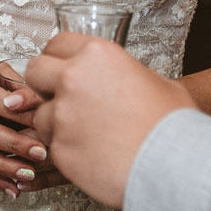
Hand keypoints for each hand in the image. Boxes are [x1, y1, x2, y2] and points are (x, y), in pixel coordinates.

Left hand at [24, 32, 194, 206]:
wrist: (176, 166)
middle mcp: (73, 79)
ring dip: (54, 122)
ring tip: (85, 134)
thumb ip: (127, 75)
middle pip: (35, 71)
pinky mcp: (59, 149)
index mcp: (97, 55)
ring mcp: (62, 115)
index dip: (59, 58)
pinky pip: (50, 145)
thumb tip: (124, 78)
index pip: (56, 43)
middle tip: (63, 98)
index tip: (63, 69)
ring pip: (40, 113)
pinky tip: (89, 154)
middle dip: (45, 84)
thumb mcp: (157, 83)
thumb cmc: (173, 126)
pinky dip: (65, 150)